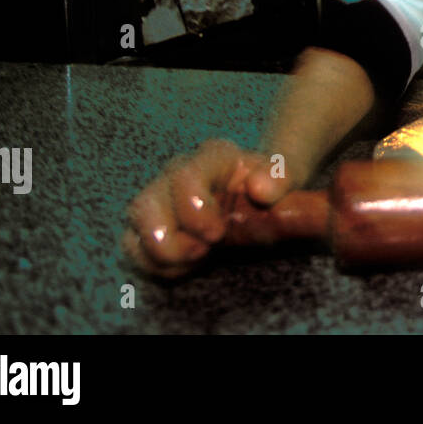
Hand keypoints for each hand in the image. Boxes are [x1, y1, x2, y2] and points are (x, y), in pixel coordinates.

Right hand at [121, 139, 300, 278]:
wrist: (263, 199)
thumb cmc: (273, 187)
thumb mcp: (289, 176)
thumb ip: (282, 177)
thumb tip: (259, 189)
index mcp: (213, 157)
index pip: (186, 175)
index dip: (195, 208)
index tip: (217, 233)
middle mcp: (178, 173)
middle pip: (146, 202)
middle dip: (168, 235)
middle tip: (202, 251)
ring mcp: (161, 197)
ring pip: (135, 223)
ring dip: (159, 251)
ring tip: (194, 259)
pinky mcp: (153, 225)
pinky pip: (133, 245)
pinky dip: (154, 263)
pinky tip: (185, 266)